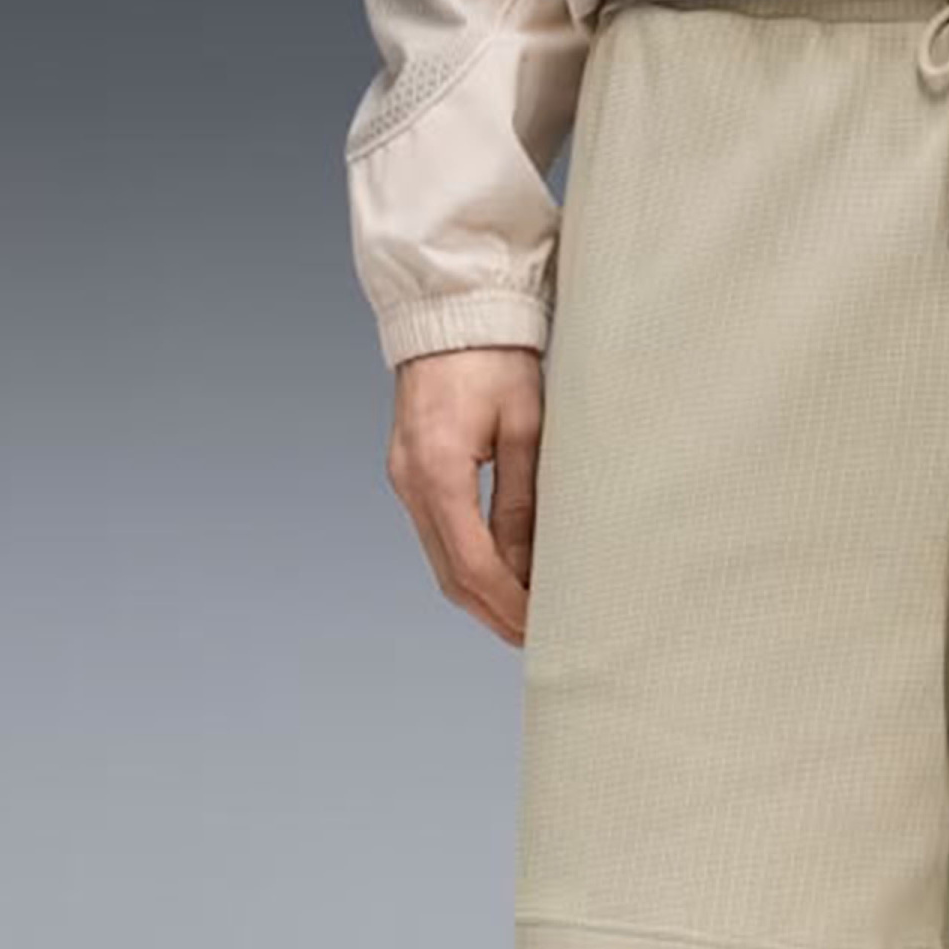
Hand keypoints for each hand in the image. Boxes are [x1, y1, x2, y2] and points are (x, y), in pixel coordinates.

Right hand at [386, 347, 544, 646]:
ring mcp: (406, 480)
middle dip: (495, 614)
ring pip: (443, 562)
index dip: (509, 605)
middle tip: (539, 638)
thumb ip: (523, 503)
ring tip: (527, 617)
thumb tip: (530, 569)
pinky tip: (504, 577)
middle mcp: (411, 482)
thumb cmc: (494, 357)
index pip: (473, 565)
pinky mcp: (412, 473)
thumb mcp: (525, 429)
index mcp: (438, 471)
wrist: (451, 310)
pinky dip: (471, 566)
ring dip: (483, 596)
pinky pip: (440, 537)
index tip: (542, 628)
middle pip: (452, 576)